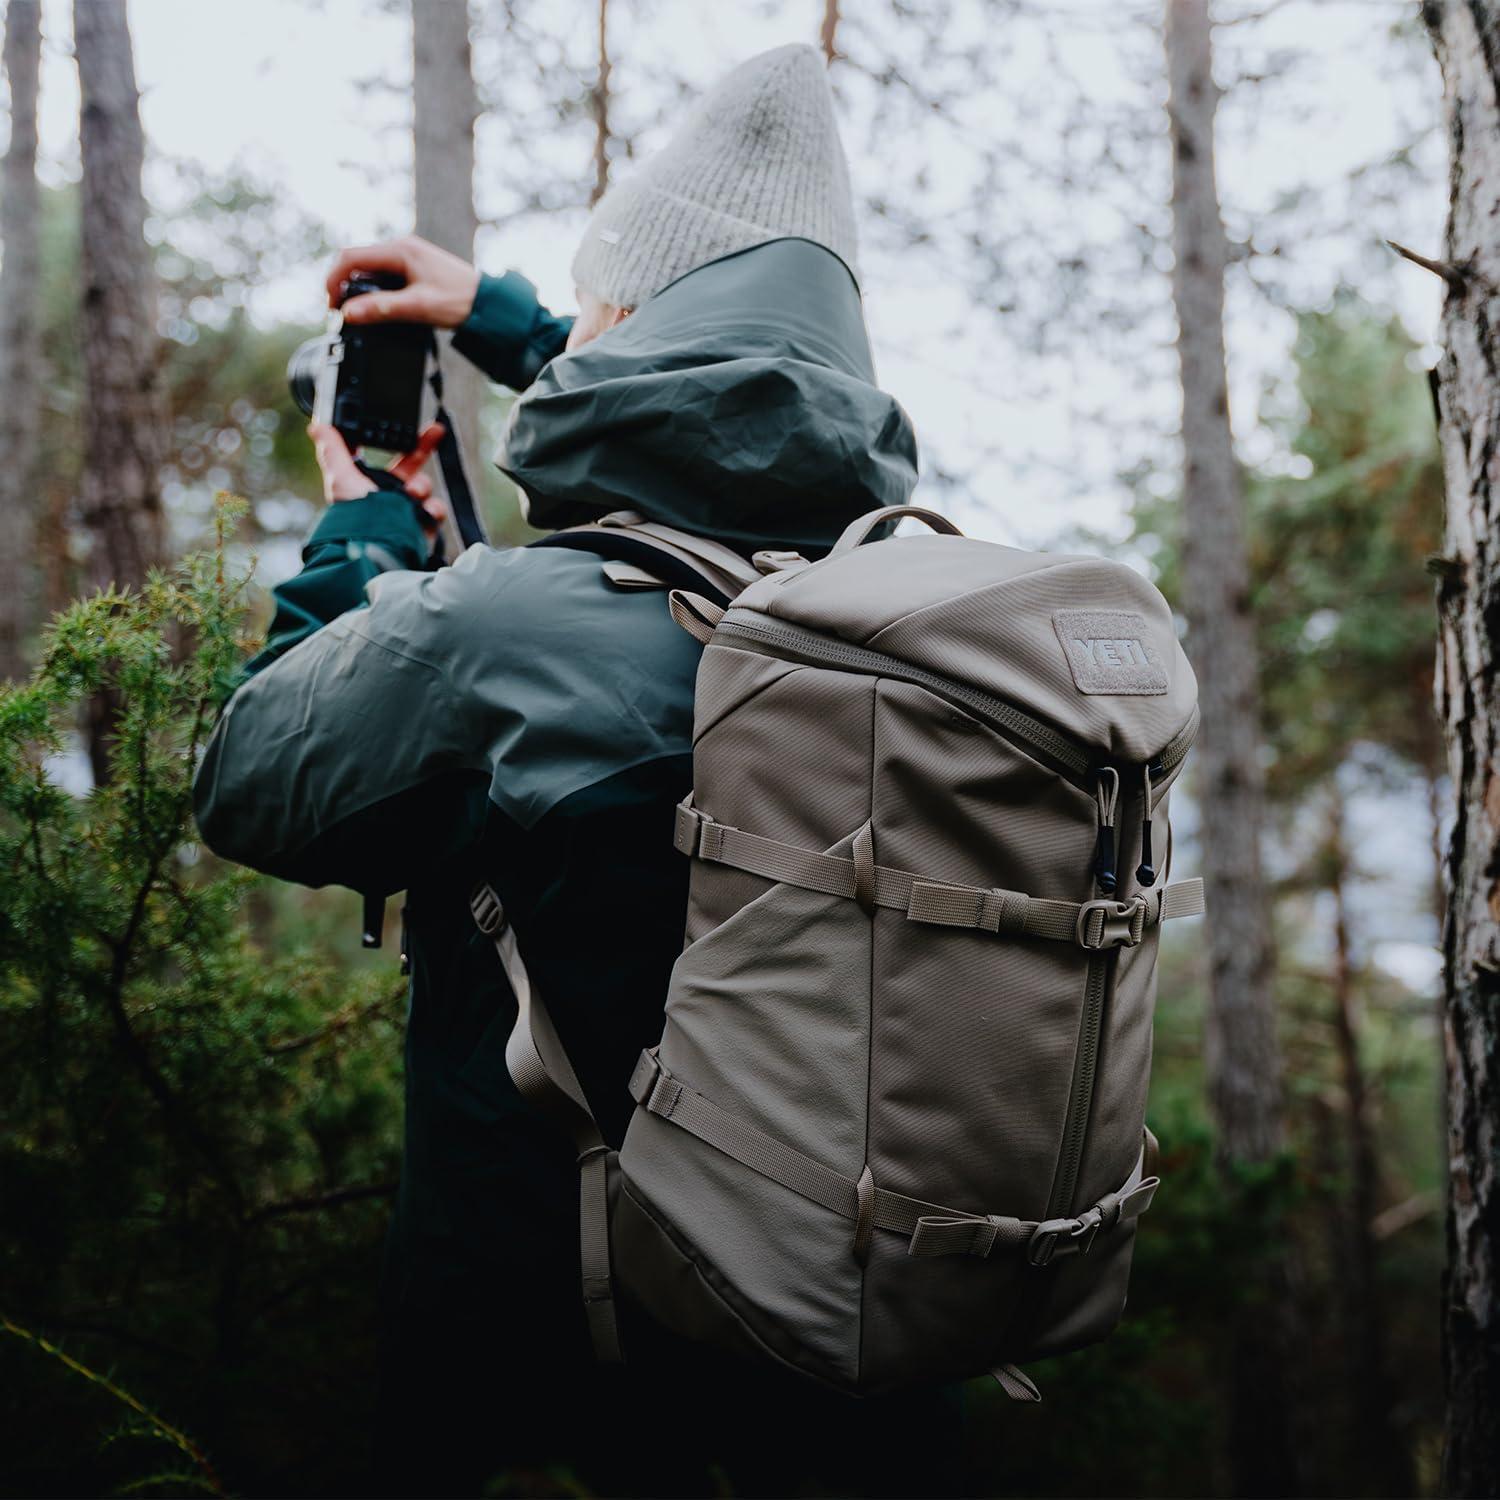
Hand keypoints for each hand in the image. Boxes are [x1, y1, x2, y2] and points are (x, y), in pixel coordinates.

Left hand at [308, 421, 448, 535]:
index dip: (401, 439)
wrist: (378, 547)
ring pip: (424, 486)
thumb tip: (316, 425)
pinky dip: (433, 509)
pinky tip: (425, 512)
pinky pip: (436, 509)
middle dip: (423, 448)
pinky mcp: (423, 524)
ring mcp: (408, 509)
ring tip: (412, 494)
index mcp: (370, 482)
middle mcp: (390, 494)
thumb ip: (333, 450)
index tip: (411, 424)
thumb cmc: (355, 515)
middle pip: (413, 465)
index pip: (389, 455)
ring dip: (421, 486)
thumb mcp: (340, 477)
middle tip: (434, 431)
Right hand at [325, 235, 480, 328]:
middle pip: (357, 261)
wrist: (488, 302)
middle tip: (339, 312)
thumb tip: (349, 313)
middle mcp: (401, 247)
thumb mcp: (418, 307)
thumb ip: (382, 308)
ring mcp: (407, 256)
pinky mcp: (413, 267)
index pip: (352, 257)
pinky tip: (374, 306)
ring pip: (369, 268)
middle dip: (342, 284)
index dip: (334, 279)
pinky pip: (383, 274)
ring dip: (357, 288)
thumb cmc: (459, 301)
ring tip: (354, 312)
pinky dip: (373, 289)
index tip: (330, 304)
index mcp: (400, 250)